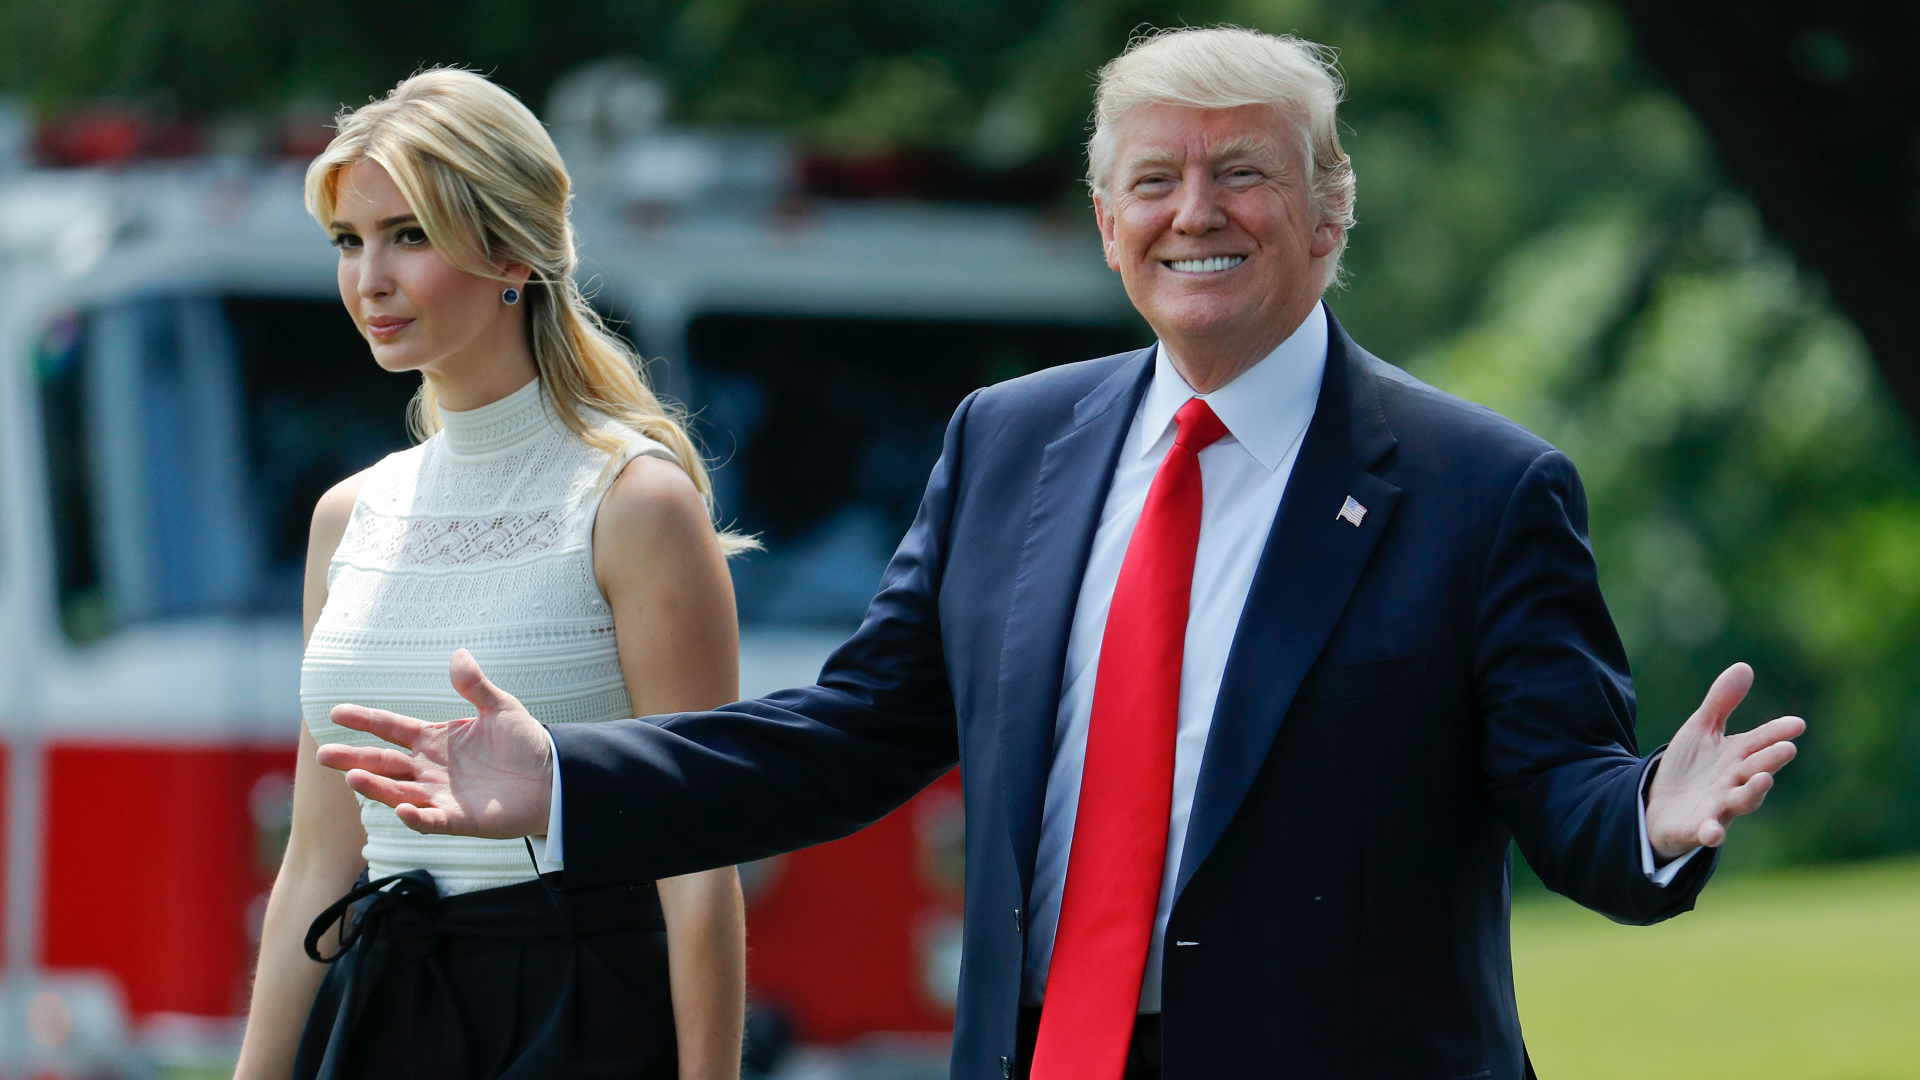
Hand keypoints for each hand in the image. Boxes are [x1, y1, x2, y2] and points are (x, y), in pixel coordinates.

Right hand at [315, 649, 553, 837]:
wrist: (554, 779)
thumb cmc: (525, 744)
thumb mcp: (501, 708)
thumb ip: (476, 686)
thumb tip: (458, 654)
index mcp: (435, 740)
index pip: (391, 728)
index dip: (366, 720)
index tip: (336, 712)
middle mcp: (430, 769)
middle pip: (384, 763)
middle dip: (354, 758)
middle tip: (324, 754)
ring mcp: (442, 796)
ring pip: (399, 792)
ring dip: (376, 787)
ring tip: (353, 777)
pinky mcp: (460, 820)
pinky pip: (433, 820)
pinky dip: (417, 818)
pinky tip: (401, 810)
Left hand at [1645, 662, 1804, 860]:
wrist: (1658, 805)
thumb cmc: (1688, 768)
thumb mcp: (1700, 730)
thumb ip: (1721, 703)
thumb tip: (1745, 666)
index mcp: (1737, 758)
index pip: (1761, 742)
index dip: (1777, 733)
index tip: (1797, 723)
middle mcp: (1734, 783)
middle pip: (1756, 770)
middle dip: (1771, 760)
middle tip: (1786, 748)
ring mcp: (1719, 808)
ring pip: (1741, 802)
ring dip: (1753, 792)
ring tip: (1763, 778)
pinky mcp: (1697, 829)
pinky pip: (1707, 832)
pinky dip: (1711, 833)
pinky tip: (1713, 833)